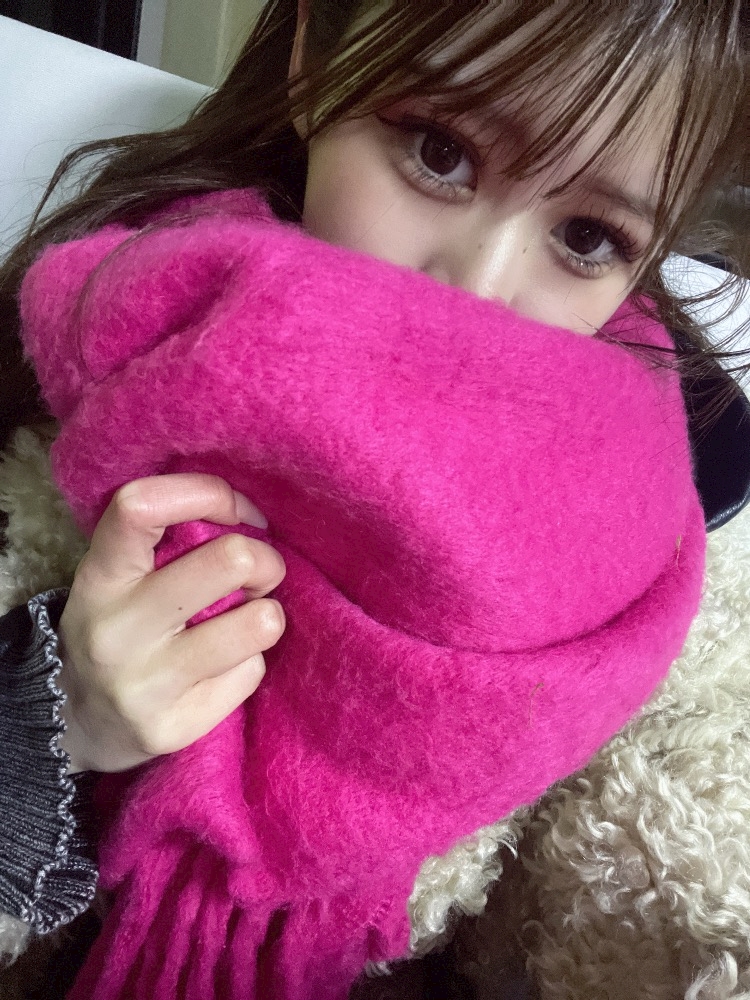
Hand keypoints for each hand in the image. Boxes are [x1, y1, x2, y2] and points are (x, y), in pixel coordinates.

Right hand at [57, 474, 284, 772]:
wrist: (76, 721)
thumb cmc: (119, 626)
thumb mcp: (118, 577)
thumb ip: (168, 542)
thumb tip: (251, 517)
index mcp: (101, 578)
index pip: (142, 508)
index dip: (206, 493)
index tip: (238, 510)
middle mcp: (118, 630)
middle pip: (230, 560)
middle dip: (265, 560)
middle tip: (259, 573)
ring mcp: (145, 684)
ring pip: (258, 623)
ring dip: (265, 616)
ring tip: (243, 622)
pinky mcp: (175, 728)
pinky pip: (252, 672)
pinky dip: (248, 664)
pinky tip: (221, 667)